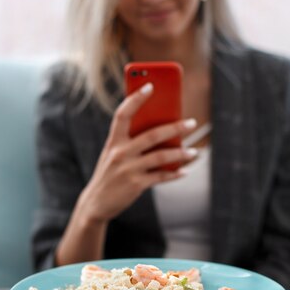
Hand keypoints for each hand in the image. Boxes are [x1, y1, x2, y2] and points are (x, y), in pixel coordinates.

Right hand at [77, 82, 197, 223]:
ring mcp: (128, 169)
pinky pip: (161, 177)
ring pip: (160, 157)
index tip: (150, 86)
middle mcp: (120, 153)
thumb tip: (165, 132)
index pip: (123, 114)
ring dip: (180, 153)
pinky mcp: (136, 185)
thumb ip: (131, 142)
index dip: (136, 99)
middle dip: (175, 127)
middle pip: (152, 135)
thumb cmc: (110, 173)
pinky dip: (174, 174)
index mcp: (113, 141)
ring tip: (194, 151)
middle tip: (191, 123)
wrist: (96, 203)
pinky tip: (184, 171)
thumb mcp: (114, 154)